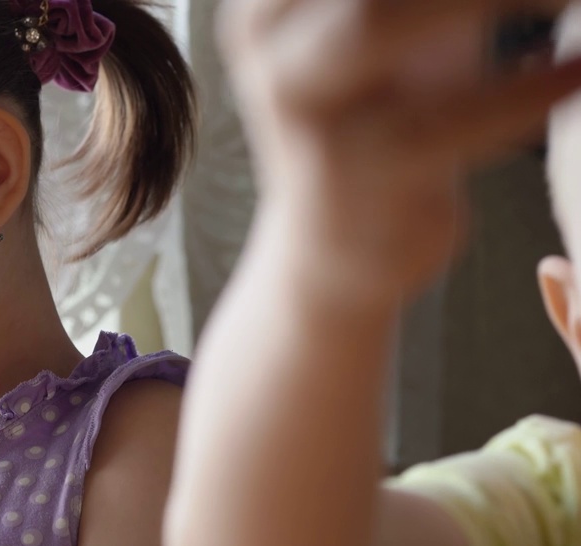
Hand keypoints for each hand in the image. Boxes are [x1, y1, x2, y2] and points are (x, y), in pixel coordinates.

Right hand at [219, 0, 580, 300]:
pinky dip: (523, 89)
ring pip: (377, 23)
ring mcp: (301, 111)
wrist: (341, 248)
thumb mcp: (387, 24)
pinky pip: (444, 121)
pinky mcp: (349, 174)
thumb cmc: (382, 117)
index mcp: (271, 3)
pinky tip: (576, 69)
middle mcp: (268, 46)